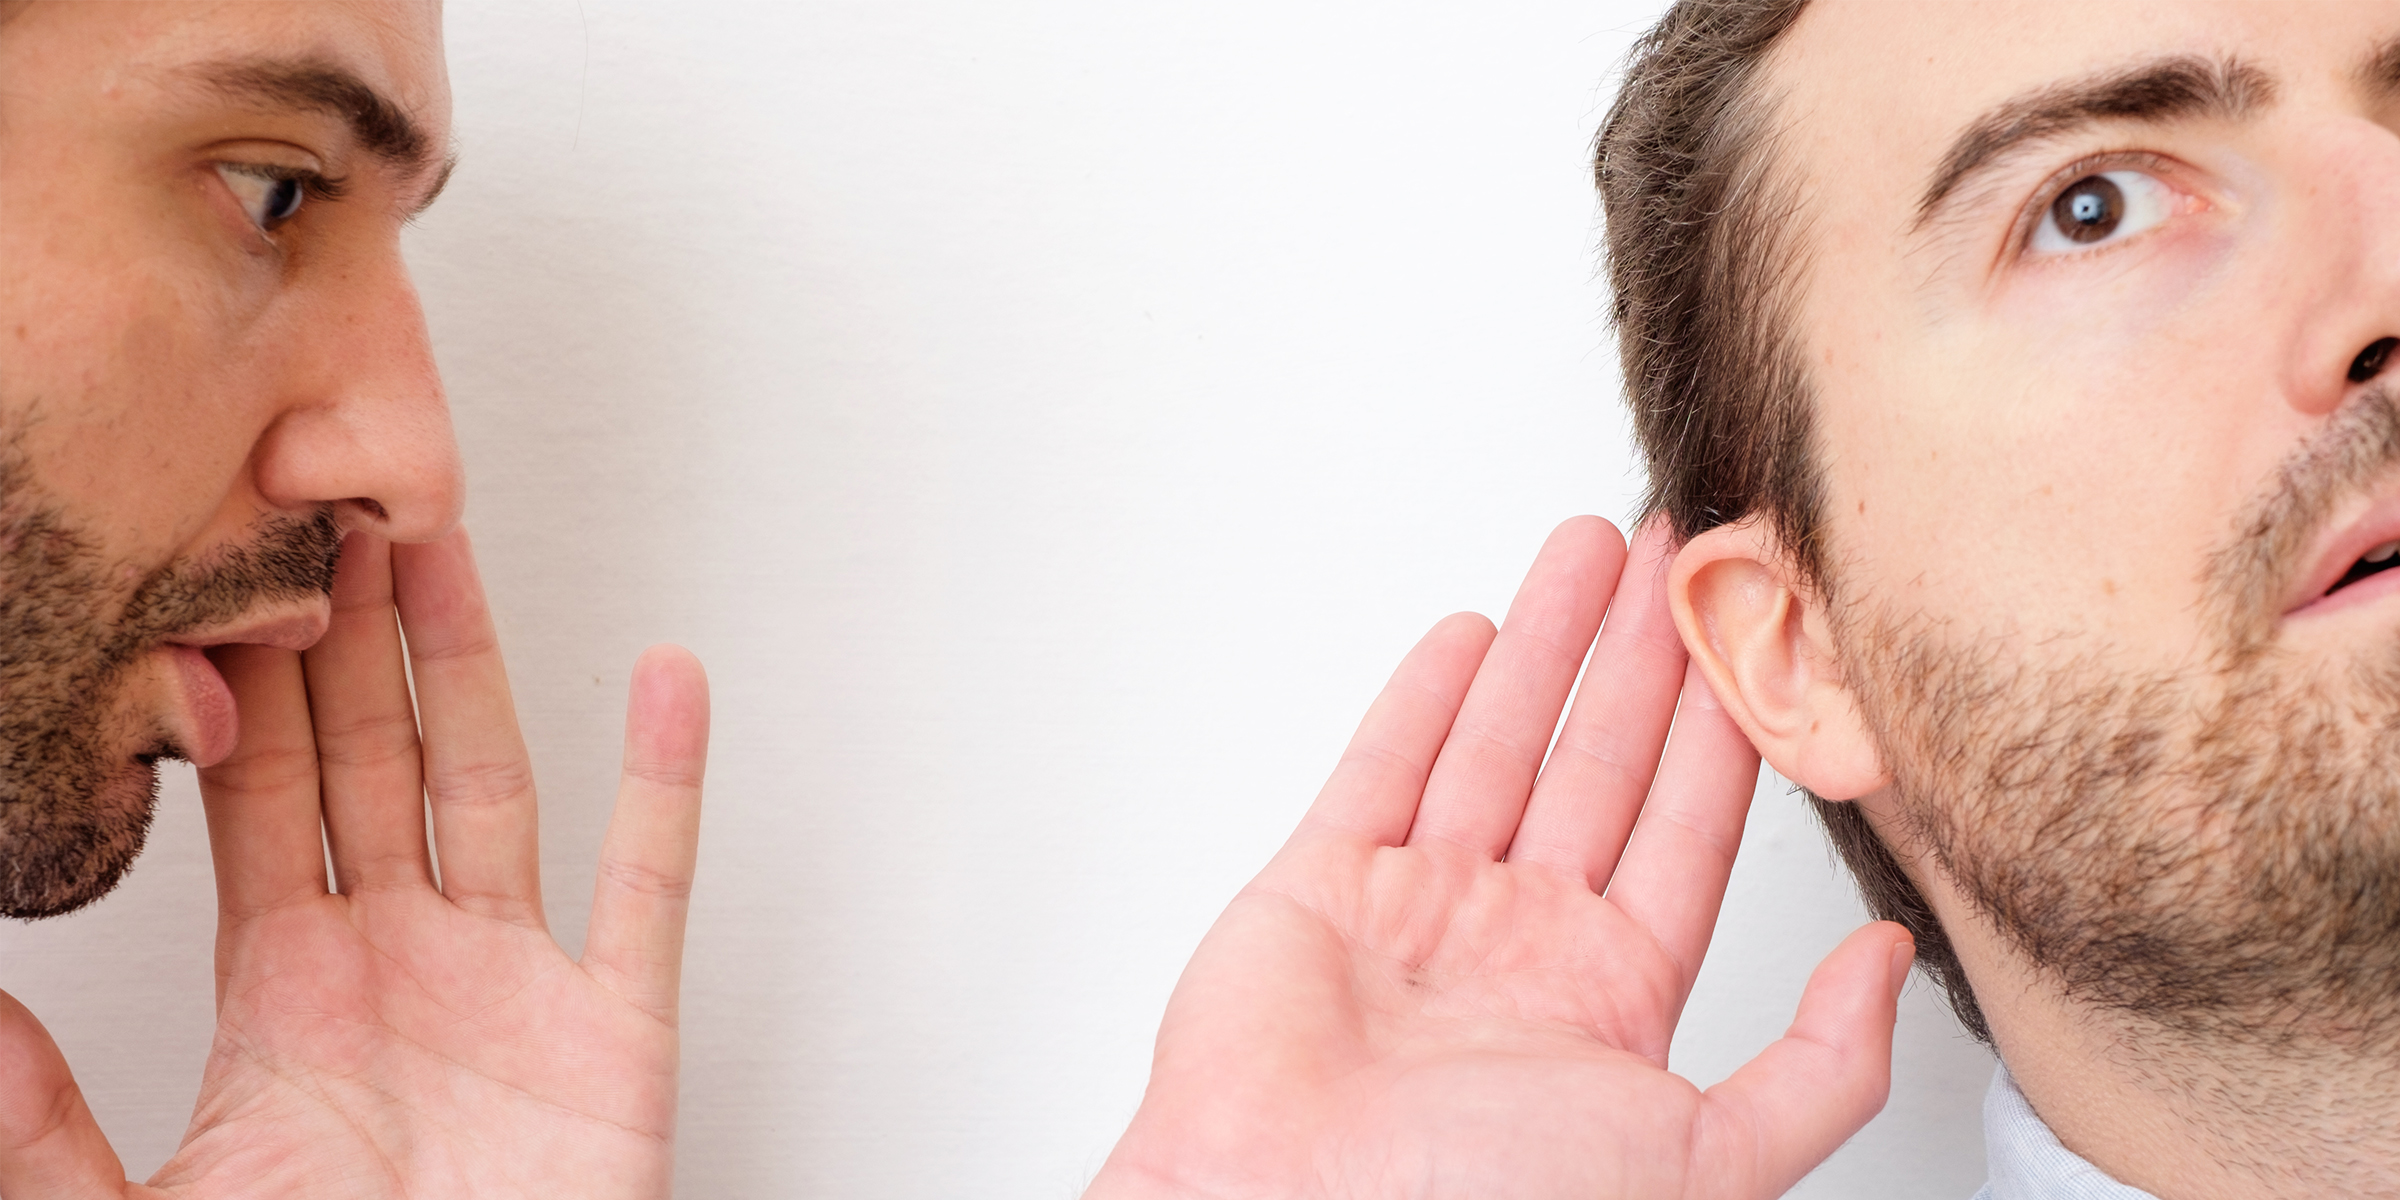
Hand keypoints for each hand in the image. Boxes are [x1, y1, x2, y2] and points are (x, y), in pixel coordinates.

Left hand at [0, 530, 708, 1198]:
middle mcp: (402, 959)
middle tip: (319, 504)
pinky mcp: (613, 1029)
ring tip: (443, 543)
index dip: (234, 692)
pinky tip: (664, 684)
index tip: (210, 580)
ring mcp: (512, 983)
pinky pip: (646, 886)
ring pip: (491, 783)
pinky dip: (664, 782)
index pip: (257, 804)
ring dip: (469, 666)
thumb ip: (37, 1117)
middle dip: (340, 635)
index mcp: (286, 992)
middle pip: (370, 759)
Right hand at [1086, 517, 1911, 1199]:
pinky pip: (1384, 767)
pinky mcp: (1322, 887)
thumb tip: (1888, 965)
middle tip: (1676, 552)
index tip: (1750, 638)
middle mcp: (1519, 945)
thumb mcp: (1706, 1163)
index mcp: (1610, 1001)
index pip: (1686, 830)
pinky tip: (1473, 634)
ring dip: (1547, 643)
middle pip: (1599, 762)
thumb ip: (1817, 1071)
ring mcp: (1419, 910)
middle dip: (1641, 653)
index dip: (1721, 727)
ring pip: (1498, 742)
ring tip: (1589, 550)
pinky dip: (1423, 696)